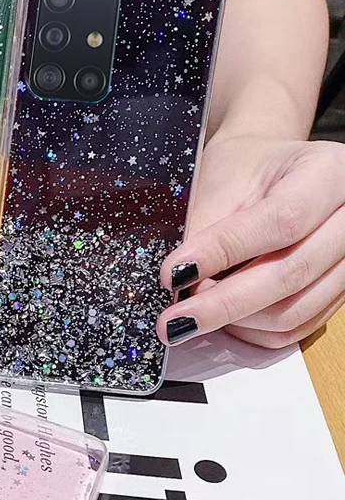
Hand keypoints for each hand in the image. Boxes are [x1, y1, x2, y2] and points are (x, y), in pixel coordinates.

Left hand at [157, 134, 344, 348]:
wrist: (276, 173)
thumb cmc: (247, 169)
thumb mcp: (222, 182)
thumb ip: (205, 230)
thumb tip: (179, 283)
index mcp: (331, 173)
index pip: (282, 221)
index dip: (223, 252)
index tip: (173, 274)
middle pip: (292, 274)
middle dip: (223, 303)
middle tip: (172, 319)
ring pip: (294, 311)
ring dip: (236, 321)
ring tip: (189, 315)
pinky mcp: (338, 292)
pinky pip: (296, 327)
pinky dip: (252, 330)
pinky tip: (219, 319)